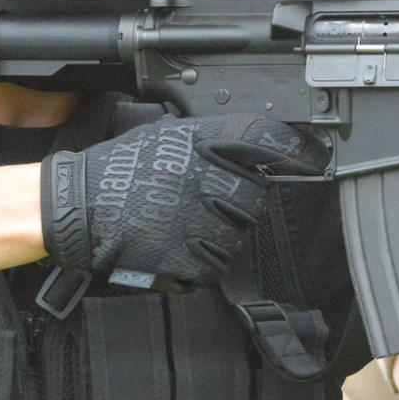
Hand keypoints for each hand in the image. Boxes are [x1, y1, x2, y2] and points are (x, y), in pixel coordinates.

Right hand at [41, 115, 327, 290]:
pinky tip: (172, 244)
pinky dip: (199, 259)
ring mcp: (199, 220)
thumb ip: (208, 138)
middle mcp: (206, 177)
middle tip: (202, 201)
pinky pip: (214, 263)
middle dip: (238, 201)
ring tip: (178, 222)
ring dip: (218, 233)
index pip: (263, 139)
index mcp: (200, 143)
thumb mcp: (165, 135)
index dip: (296, 148)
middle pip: (255, 195)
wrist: (79, 209)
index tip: (319, 156)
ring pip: (237, 233)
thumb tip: (253, 145)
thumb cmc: (120, 171)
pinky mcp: (190, 257)